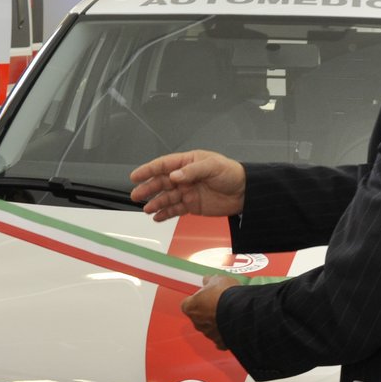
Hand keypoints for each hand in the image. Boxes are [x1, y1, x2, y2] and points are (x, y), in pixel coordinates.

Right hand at [130, 150, 246, 221]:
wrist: (245, 193)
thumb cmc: (230, 174)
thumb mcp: (212, 167)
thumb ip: (192, 171)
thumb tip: (174, 176)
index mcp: (188, 163)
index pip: (164, 165)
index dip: (148, 170)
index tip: (135, 176)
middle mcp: (184, 177)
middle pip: (162, 182)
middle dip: (148, 188)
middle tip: (136, 195)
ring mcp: (187, 192)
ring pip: (166, 197)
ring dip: (155, 203)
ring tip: (146, 209)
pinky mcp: (192, 205)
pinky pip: (175, 210)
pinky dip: (165, 214)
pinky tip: (157, 217)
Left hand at [180, 274, 240, 348]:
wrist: (241, 312)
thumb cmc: (226, 295)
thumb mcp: (218, 280)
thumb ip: (210, 281)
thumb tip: (207, 280)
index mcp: (191, 307)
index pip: (188, 304)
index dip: (198, 299)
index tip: (205, 296)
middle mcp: (197, 323)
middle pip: (199, 317)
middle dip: (208, 311)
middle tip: (219, 303)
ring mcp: (209, 334)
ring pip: (210, 328)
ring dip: (217, 322)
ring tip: (230, 313)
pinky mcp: (221, 342)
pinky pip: (221, 338)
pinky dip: (226, 334)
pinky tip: (233, 326)